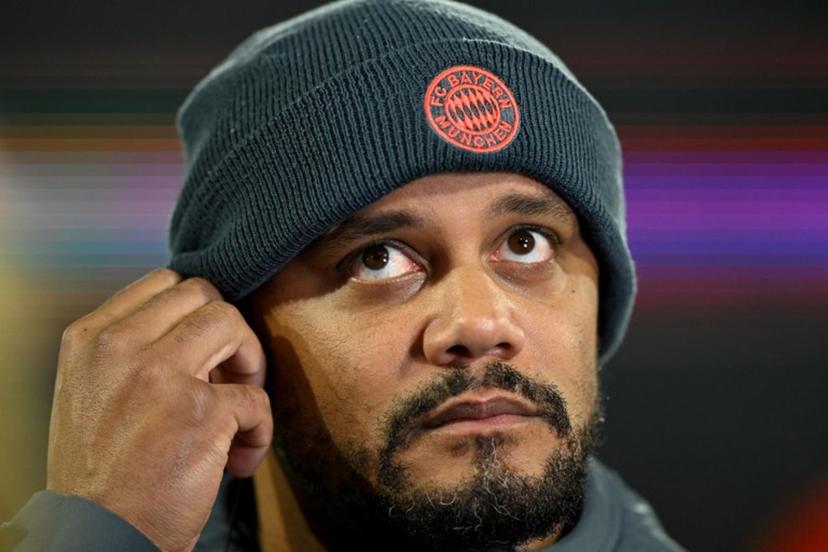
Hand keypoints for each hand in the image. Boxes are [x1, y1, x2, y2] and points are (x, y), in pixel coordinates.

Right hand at [46, 268, 272, 551]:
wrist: (96, 537)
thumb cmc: (101, 472)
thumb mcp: (93, 392)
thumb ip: (134, 350)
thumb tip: (199, 327)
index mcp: (90, 338)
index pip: (163, 282)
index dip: (196, 311)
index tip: (202, 350)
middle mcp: (121, 346)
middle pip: (203, 295)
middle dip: (228, 331)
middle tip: (228, 377)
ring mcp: (161, 374)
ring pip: (232, 323)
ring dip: (250, 364)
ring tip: (240, 410)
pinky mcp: (201, 412)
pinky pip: (256, 397)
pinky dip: (260, 429)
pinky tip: (239, 461)